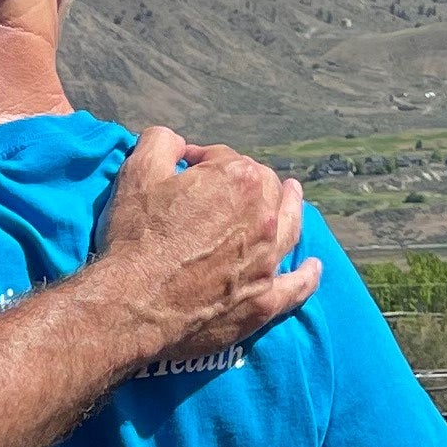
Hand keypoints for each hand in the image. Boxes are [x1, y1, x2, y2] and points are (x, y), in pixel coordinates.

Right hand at [86, 129, 316, 363]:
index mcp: (237, 180)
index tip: (185, 171)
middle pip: (265, 188)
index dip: (203, 161)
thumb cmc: (135, 238)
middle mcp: (263, 218)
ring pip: (290, 227)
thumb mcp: (138, 173)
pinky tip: (313, 266)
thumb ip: (162, 142)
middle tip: (228, 189)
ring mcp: (268, 261)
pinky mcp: (264, 300)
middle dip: (248, 182)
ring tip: (293, 197)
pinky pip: (296, 286)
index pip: (225, 159)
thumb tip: (178, 142)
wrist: (133, 305)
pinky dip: (307, 275)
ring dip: (293, 208)